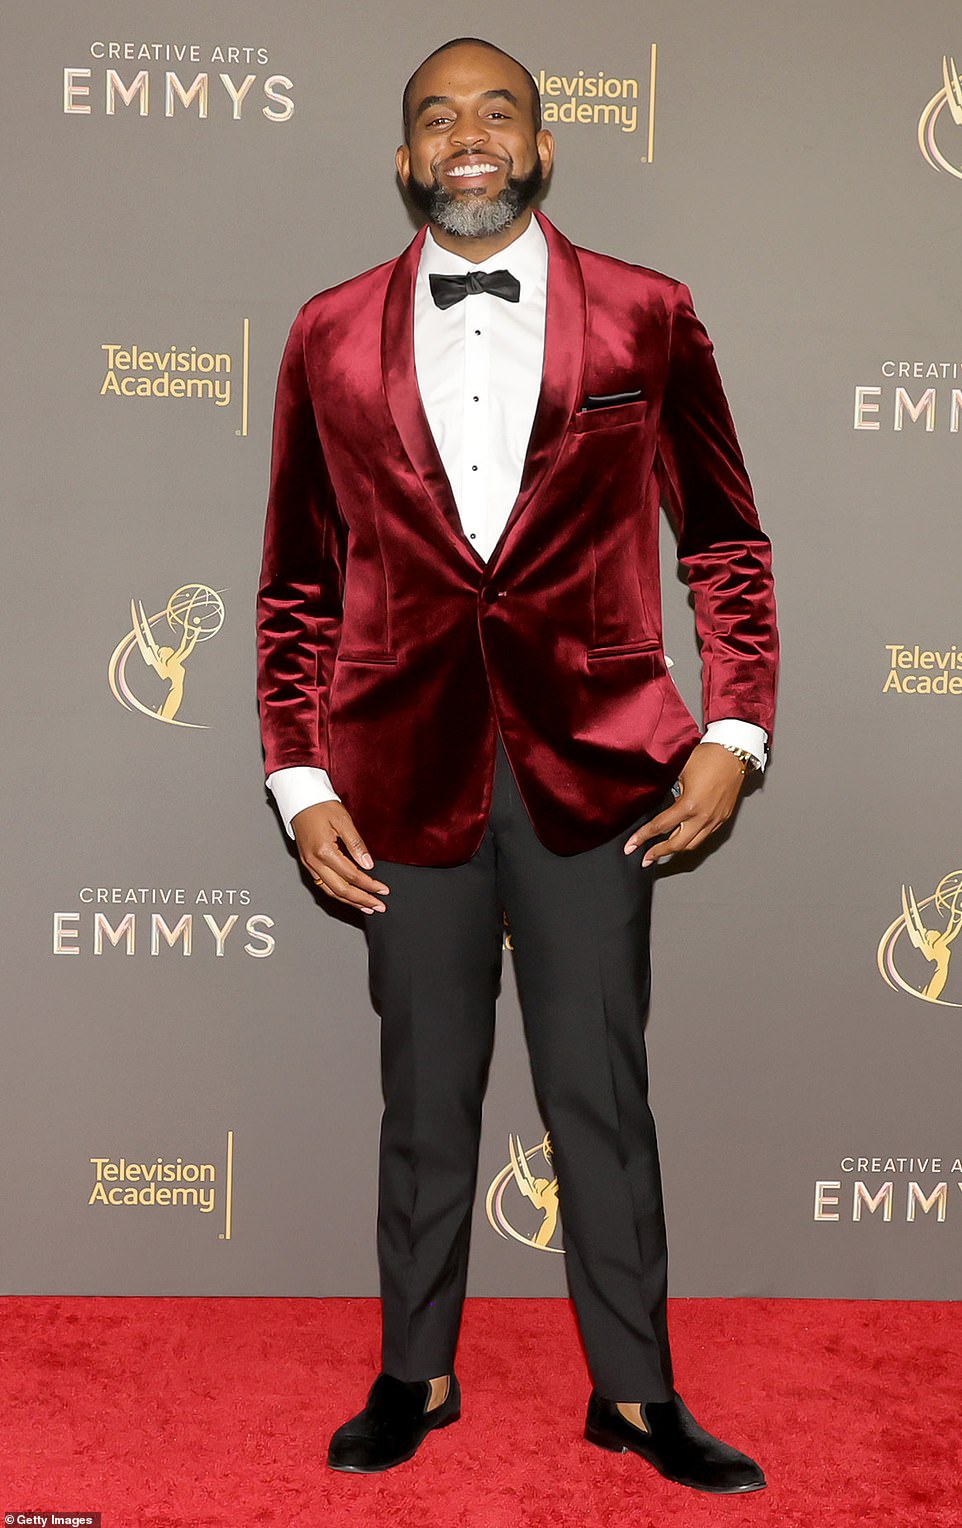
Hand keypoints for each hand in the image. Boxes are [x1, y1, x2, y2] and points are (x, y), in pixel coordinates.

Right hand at [291, 801, 389, 912]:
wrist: (299, 799)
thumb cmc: (320, 806)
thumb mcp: (343, 821)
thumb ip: (356, 844)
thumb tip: (368, 864)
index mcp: (324, 851)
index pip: (352, 875)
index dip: (370, 885)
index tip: (383, 890)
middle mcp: (314, 861)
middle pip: (341, 889)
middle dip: (362, 899)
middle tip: (379, 906)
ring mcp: (309, 864)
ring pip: (330, 891)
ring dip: (350, 901)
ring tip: (366, 907)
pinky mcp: (307, 863)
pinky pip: (322, 885)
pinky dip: (337, 894)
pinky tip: (348, 897)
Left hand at [625, 742, 749, 866]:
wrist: (733, 751)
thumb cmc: (708, 757)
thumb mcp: (679, 773)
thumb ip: (669, 791)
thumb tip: (658, 802)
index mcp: (689, 805)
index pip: (659, 827)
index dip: (642, 838)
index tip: (631, 846)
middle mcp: (703, 816)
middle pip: (677, 845)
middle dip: (658, 853)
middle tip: (645, 858)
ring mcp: (715, 819)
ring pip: (693, 845)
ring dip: (675, 850)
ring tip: (662, 852)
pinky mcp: (723, 817)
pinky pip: (705, 835)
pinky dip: (691, 840)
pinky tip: (682, 838)